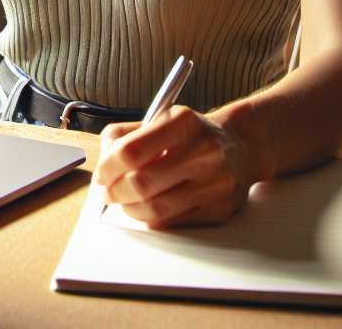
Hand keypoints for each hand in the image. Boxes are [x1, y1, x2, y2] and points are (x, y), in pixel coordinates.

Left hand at [94, 106, 257, 228]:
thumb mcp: (159, 119)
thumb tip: (102, 168)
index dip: (107, 168)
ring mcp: (216, 183)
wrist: (240, 146)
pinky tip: (151, 206)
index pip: (131, 151)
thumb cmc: (190, 135)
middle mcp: (205, 151)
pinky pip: (173, 223)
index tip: (101, 175)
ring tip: (127, 201)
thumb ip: (123, 136)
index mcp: (185, 122)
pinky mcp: (221, 209)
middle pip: (141, 184)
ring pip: (156, 210)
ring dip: (131, 209)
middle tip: (108, 192)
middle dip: (115, 192)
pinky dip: (153, 218)